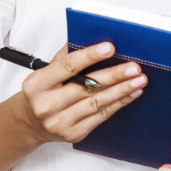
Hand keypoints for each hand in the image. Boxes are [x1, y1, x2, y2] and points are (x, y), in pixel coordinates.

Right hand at [16, 43, 146, 144]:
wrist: (31, 124)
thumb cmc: (43, 92)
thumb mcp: (46, 71)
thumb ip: (66, 56)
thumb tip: (90, 36)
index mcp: (37, 85)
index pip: (67, 67)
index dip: (90, 56)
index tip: (110, 47)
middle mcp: (46, 105)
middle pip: (86, 87)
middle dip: (114, 76)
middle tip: (134, 67)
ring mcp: (60, 122)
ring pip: (97, 103)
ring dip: (122, 90)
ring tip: (139, 79)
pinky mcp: (74, 134)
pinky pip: (101, 116)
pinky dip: (119, 103)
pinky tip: (132, 93)